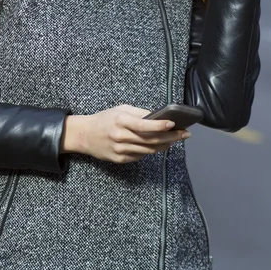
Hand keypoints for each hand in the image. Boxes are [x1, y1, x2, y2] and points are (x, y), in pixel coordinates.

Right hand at [61, 105, 188, 163]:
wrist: (85, 135)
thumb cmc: (105, 119)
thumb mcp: (120, 110)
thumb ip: (139, 113)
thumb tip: (158, 117)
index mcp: (121, 121)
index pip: (145, 125)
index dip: (161, 125)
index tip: (174, 123)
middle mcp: (121, 136)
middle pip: (151, 139)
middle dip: (171, 137)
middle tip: (184, 134)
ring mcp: (121, 150)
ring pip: (149, 150)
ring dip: (165, 145)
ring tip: (176, 140)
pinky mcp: (120, 159)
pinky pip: (141, 156)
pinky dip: (151, 150)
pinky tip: (160, 145)